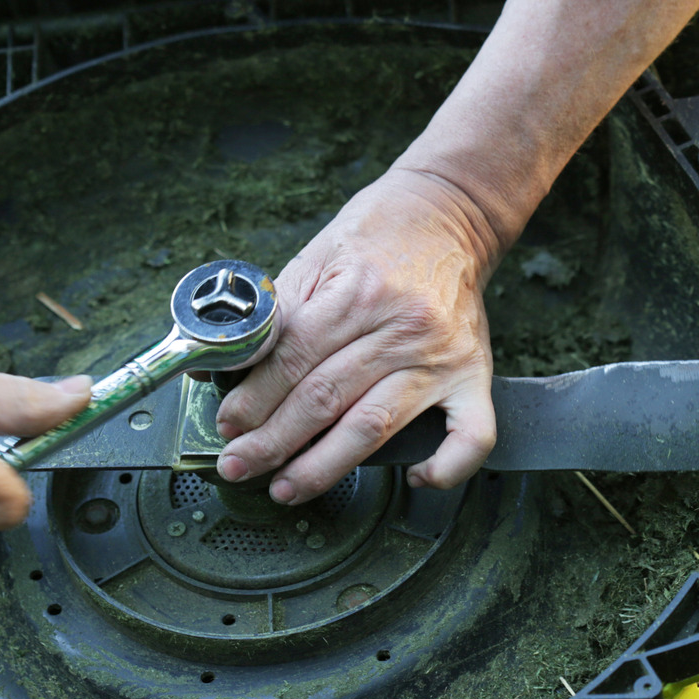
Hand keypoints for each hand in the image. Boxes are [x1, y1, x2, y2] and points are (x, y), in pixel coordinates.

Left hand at [214, 167, 499, 503]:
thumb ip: (276, 315)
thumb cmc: (378, 235)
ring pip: (376, 426)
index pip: (293, 360)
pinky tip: (416, 479)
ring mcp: (441, 357)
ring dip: (325, 466)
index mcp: (357, 292)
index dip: (254, 399)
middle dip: (274, 441)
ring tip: (289, 487)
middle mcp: (402, 327)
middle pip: (326, 399)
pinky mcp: (474, 374)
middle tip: (240, 465)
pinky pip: (472, 435)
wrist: (450, 211)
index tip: (229, 425)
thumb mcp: (315, 257)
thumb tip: (224, 365)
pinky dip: (447, 467)